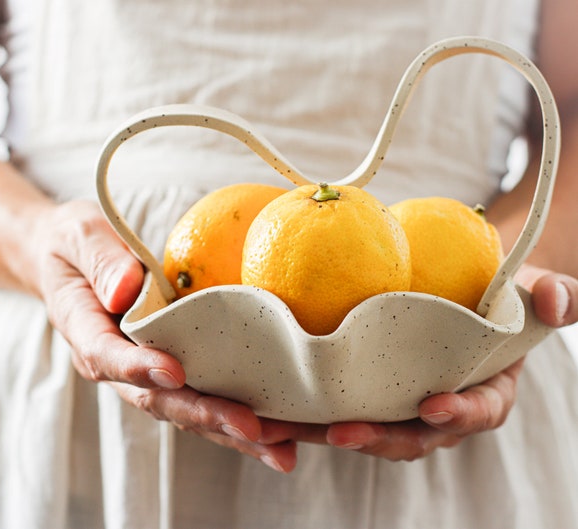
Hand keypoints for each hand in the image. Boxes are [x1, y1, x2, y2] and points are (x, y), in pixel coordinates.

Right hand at [33, 200, 298, 471]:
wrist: (72, 262)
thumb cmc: (76, 246)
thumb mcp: (78, 237)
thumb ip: (101, 261)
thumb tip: (127, 289)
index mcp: (89, 334)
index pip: (109, 358)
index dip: (139, 368)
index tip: (173, 371)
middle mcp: (120, 367)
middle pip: (164, 401)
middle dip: (209, 416)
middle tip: (252, 428)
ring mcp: (151, 376)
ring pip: (195, 413)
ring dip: (241, 435)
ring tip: (285, 451)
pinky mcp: (180, 373)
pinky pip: (213, 400)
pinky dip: (250, 423)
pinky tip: (289, 438)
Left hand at [258, 263, 577, 462]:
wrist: (457, 286)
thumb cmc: (496, 290)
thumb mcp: (528, 287)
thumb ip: (551, 294)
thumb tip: (556, 301)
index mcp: (483, 392)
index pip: (477, 413)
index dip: (459, 414)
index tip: (433, 404)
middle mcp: (438, 409)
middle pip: (411, 436)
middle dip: (377, 438)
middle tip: (343, 432)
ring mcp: (397, 404)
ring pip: (365, 430)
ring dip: (326, 433)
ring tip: (288, 429)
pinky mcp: (361, 392)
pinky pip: (335, 408)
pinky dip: (304, 413)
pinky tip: (269, 407)